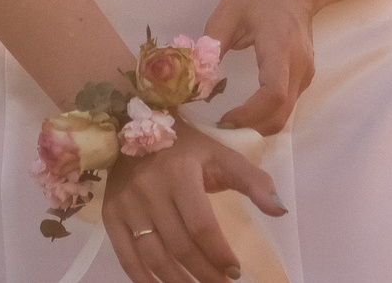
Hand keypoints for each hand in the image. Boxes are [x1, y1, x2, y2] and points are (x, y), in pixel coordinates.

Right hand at [101, 124, 284, 282]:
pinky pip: (126, 257)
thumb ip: (252, 181)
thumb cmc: (185, 146)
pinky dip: (144, 279)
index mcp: (180, 174)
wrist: (133, 124)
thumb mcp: (221, 155)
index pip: (201, 226)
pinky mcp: (111, 215)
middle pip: (179, 246)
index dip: (219, 254)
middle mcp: (150, 191)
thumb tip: (281, 209)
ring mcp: (127, 205)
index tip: (235, 271)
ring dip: (177, 282)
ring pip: (153, 256)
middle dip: (204, 273)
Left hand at [204, 0, 316, 135]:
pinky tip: (245, 110)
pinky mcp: (304, 74)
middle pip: (281, 113)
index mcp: (279, 47)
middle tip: (220, 128)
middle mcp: (299, 65)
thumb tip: (195, 81)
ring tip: (229, 121)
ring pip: (286, 113)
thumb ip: (211, 47)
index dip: (249, 114)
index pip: (272, 94)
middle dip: (252, 129)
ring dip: (259, 125)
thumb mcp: (229, 11)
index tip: (223, 119)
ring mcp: (306, 71)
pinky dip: (267, 115)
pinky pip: (288, 104)